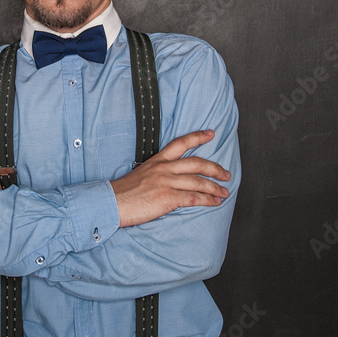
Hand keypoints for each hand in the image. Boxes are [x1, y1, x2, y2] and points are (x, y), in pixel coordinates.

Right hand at [111, 129, 230, 227]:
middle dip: (215, 168)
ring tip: (224, 193)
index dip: (197, 137)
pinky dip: (208, 200)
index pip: (180, 143)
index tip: (210, 133)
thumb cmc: (123, 193)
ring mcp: (166, 182)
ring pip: (199, 181)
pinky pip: (194, 197)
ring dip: (215, 188)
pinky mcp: (168, 197)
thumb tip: (170, 181)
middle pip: (197, 163)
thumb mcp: (140, 175)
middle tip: (226, 174)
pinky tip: (215, 202)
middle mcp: (164, 169)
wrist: (111, 203)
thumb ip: (157, 175)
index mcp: (157, 161)